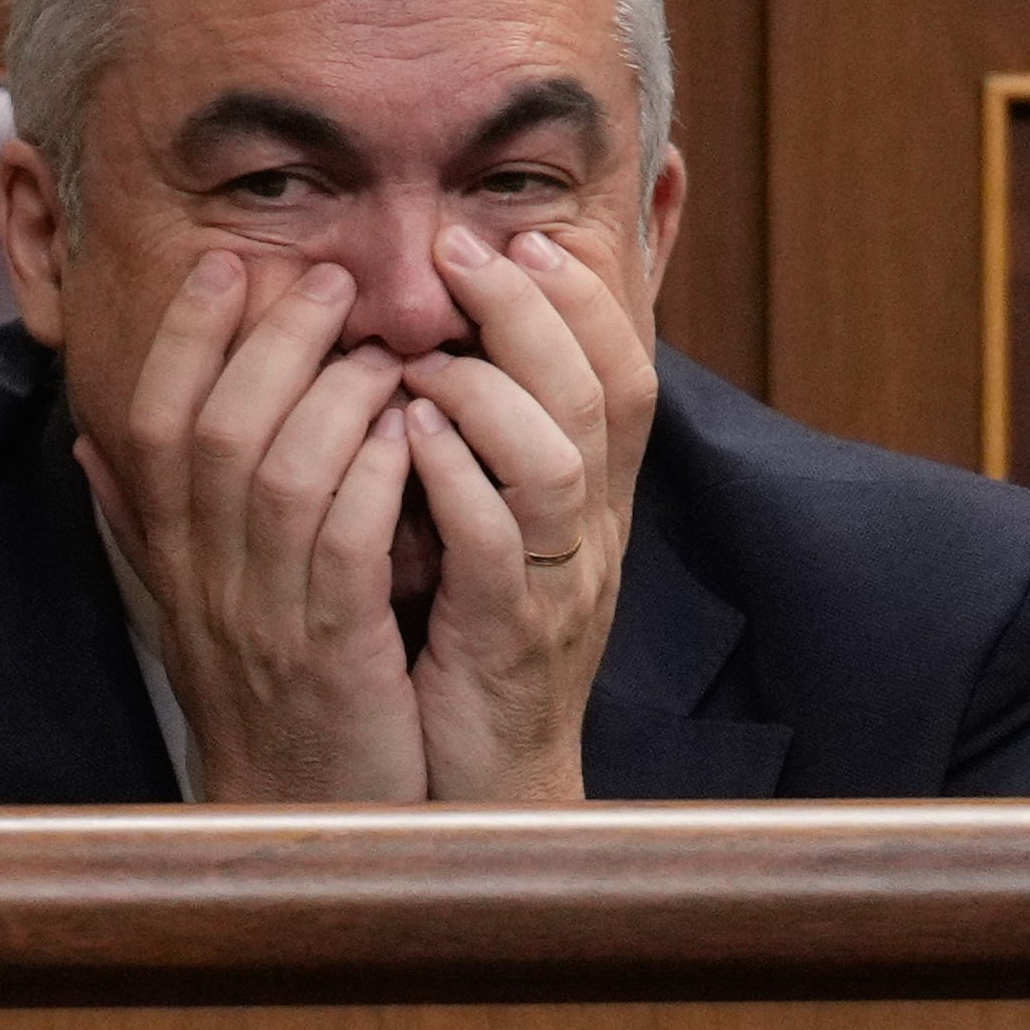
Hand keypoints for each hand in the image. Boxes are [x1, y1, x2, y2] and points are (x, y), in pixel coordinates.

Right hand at [75, 250, 427, 800]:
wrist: (305, 829)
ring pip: (278, 476)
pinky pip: (346, 547)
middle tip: (325, 279)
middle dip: (268, 341)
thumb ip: (142, 521)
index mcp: (172, 557)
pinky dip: (376, 478)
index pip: (149, 425)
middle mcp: (205, 580)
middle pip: (213, 431)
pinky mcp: (334, 656)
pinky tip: (408, 434)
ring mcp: (265, 617)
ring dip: (332, 397)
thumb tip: (88, 440)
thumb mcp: (189, 604)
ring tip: (381, 350)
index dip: (180, 337)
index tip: (222, 264)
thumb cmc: (266, 696)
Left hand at [399, 224, 659, 799]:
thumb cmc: (465, 647)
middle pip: (599, 395)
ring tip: (417, 358)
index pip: (625, 373)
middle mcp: (591, 534)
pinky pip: (497, 545)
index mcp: (590, 502)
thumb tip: (446, 344)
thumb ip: (479, 445)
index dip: (587, 301)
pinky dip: (453, 480)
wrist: (479, 791)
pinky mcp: (508, 639)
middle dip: (535, 311)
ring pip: (559, 460)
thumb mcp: (487, 533)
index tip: (527, 238)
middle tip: (462, 251)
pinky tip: (404, 437)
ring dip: (487, 390)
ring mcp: (557, 588)